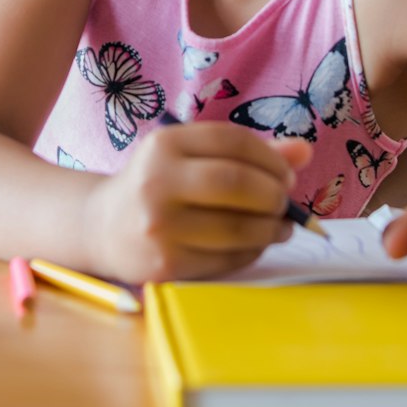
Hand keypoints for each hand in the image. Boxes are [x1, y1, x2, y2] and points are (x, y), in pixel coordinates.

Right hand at [82, 123, 310, 282]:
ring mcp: (159, 226)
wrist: (103, 229)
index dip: (271, 158)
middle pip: (236, 183)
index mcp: (164, 144)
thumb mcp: (191, 158)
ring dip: (270, 228)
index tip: (286, 174)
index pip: (233, 142)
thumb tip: (304, 152)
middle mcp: (156, 182)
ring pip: (237, 227)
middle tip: (284, 202)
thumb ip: (247, 153)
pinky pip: (226, 259)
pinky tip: (254, 244)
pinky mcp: (165, 264)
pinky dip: (251, 252)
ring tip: (279, 226)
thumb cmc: (159, 187)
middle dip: (273, 195)